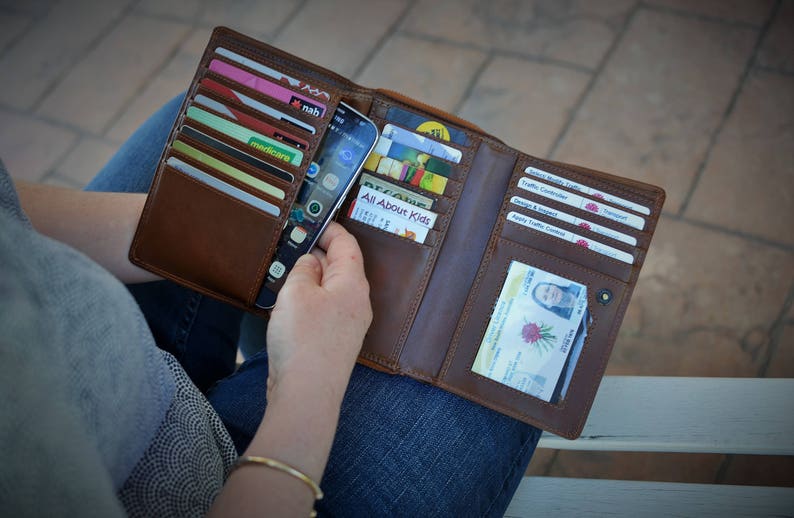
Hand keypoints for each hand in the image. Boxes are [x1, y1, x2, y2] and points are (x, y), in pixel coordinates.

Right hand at [265, 222, 371, 398]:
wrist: (307, 393)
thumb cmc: (304, 342)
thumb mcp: (296, 292)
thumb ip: (303, 270)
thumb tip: (310, 262)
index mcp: (353, 283)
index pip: (348, 244)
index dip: (331, 228)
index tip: (315, 218)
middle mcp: (358, 302)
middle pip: (342, 265)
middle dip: (320, 251)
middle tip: (296, 241)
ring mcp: (350, 323)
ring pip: (333, 288)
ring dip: (313, 276)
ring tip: (289, 269)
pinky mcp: (337, 341)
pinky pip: (327, 308)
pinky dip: (311, 298)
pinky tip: (292, 302)